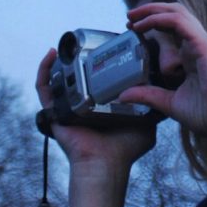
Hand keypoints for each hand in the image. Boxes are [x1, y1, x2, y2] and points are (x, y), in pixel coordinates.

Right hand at [35, 48, 154, 168]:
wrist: (106, 164)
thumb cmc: (124, 150)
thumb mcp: (145, 124)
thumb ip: (153, 109)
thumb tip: (163, 93)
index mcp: (99, 106)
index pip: (95, 80)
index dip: (98, 63)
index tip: (106, 47)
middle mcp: (81, 105)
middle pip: (76, 76)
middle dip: (78, 58)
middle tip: (86, 42)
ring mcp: (66, 107)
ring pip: (58, 78)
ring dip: (59, 60)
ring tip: (67, 45)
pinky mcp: (54, 111)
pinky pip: (44, 88)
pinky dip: (44, 70)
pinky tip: (51, 53)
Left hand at [118, 2, 206, 138]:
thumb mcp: (170, 103)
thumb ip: (149, 96)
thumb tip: (123, 95)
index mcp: (193, 57)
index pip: (173, 29)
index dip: (152, 23)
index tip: (133, 30)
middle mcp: (198, 46)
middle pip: (175, 14)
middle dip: (150, 11)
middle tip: (129, 18)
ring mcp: (202, 44)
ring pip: (177, 12)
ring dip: (152, 10)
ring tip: (132, 16)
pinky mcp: (204, 46)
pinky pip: (179, 22)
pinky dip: (159, 18)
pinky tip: (143, 25)